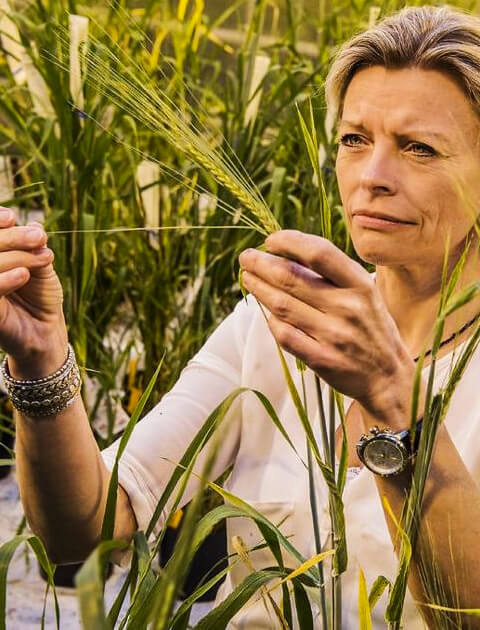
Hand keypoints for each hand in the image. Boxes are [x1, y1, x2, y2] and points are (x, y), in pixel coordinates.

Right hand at [0, 208, 66, 374]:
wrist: (45, 330)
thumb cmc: (39, 295)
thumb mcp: (38, 266)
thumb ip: (32, 246)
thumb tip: (34, 226)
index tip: (12, 218)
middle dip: (10, 237)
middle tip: (38, 237)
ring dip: (16, 256)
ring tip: (43, 258)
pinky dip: (4, 280)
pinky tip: (23, 274)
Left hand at [239, 230, 416, 424]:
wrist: (389, 377)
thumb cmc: (372, 328)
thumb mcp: (365, 293)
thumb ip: (333, 275)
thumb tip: (286, 253)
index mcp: (361, 285)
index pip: (319, 253)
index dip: (289, 242)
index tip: (271, 241)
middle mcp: (348, 307)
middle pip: (291, 278)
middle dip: (262, 264)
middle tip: (246, 258)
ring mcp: (334, 335)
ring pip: (282, 306)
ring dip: (259, 289)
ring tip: (248, 278)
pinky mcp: (321, 359)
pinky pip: (284, 334)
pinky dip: (270, 320)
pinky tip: (265, 311)